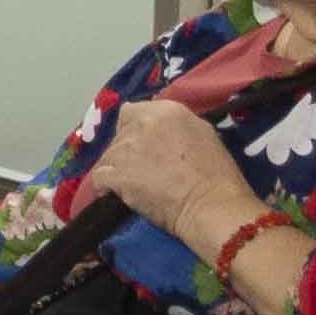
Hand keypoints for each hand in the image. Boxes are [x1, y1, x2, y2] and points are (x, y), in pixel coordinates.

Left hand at [98, 98, 260, 257]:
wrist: (210, 203)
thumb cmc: (216, 173)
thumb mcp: (202, 134)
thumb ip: (174, 125)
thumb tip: (159, 131)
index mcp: (166, 110)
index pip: (131, 111)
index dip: (134, 128)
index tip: (144, 143)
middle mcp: (141, 124)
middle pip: (119, 134)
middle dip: (127, 149)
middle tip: (142, 167)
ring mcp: (126, 149)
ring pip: (107, 155)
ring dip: (116, 168)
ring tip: (133, 183)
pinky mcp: (116, 174)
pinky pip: (99, 178)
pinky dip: (106, 186)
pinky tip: (117, 194)